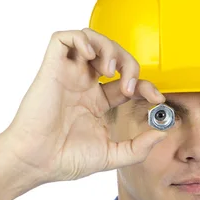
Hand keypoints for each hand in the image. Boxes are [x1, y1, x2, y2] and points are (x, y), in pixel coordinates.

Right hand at [1, 28, 167, 183]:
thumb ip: (138, 147)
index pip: (127, 80)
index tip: (157, 98)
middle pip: (113, 55)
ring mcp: (67, 75)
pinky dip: (81, 39)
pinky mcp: (51, 68)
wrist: (36, 161)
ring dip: (109, 47)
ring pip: (91, 39)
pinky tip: (91, 58)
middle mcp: (83, 84)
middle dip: (129, 63)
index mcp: (96, 102)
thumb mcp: (112, 155)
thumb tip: (162, 133)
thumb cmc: (65, 160)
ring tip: (110, 70)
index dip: (146, 84)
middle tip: (128, 86)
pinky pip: (63, 38)